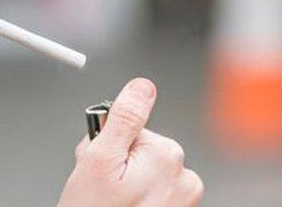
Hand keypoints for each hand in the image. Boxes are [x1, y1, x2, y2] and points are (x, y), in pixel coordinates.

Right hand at [57, 78, 203, 205]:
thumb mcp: (97, 160)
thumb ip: (123, 118)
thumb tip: (142, 86)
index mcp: (166, 156)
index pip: (133, 127)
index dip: (108, 142)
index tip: (99, 163)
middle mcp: (184, 176)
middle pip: (140, 147)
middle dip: (116, 161)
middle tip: (100, 186)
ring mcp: (184, 198)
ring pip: (146, 170)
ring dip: (125, 180)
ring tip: (110, 202)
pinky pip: (154, 190)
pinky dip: (135, 197)